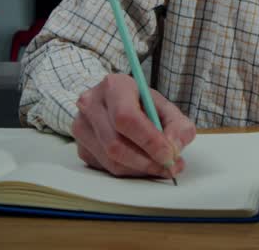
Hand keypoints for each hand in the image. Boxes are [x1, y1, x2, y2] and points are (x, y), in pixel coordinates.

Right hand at [72, 73, 196, 178]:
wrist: (112, 102)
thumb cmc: (139, 104)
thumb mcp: (164, 106)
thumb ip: (178, 125)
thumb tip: (175, 148)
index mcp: (114, 86)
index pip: (126, 117)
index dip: (149, 140)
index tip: (169, 155)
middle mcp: (91, 104)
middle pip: (116, 144)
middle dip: (147, 161)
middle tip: (169, 167)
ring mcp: (81, 127)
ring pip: (110, 161)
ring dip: (140, 170)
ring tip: (160, 166)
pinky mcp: (81, 147)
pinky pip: (106, 168)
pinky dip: (129, 172)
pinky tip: (142, 163)